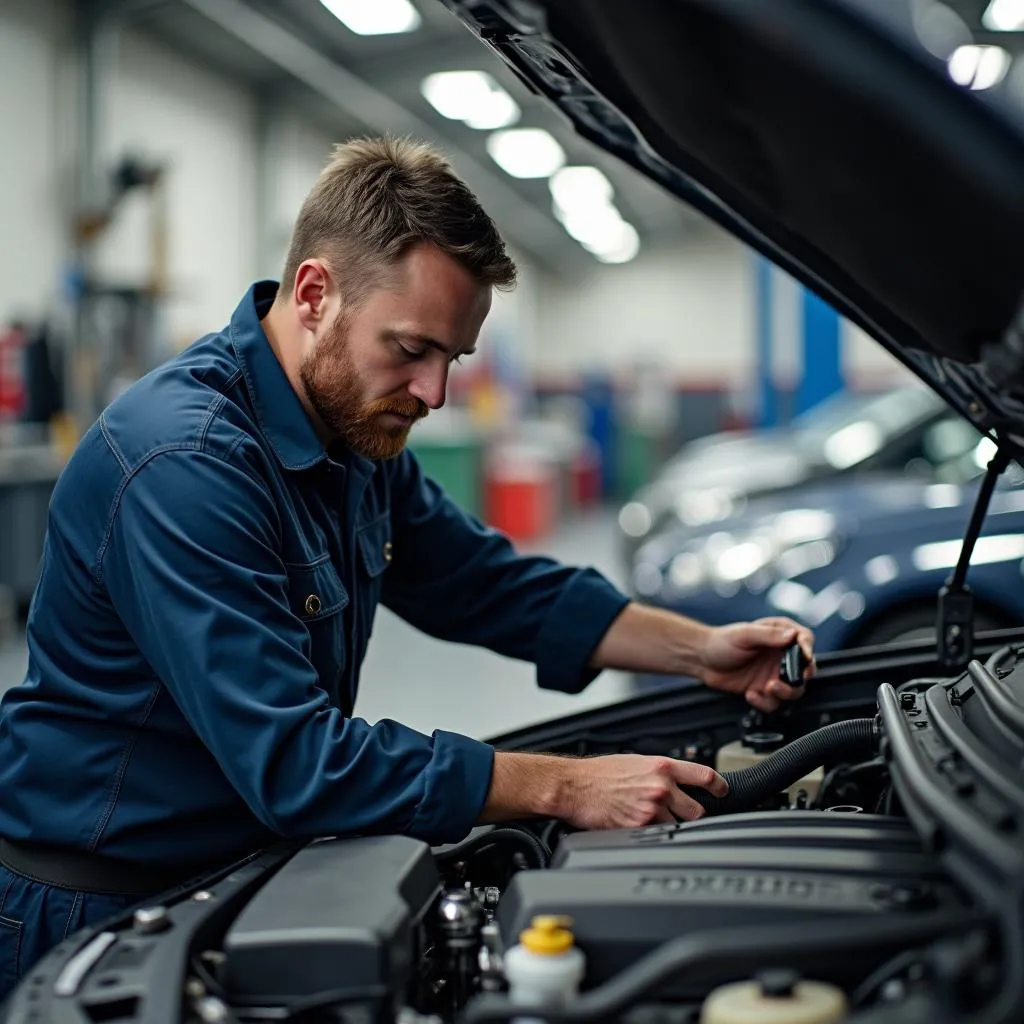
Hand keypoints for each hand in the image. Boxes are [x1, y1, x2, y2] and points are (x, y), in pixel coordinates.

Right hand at [562, 754, 727, 826]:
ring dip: (669, 828)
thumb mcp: (635, 762)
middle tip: (679, 815)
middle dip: (691, 815)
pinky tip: (639, 828)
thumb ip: (660, 772)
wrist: (574, 786)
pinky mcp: (639, 829)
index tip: (723, 792)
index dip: (720, 787)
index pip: (705, 776)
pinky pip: (658, 838)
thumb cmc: (599, 773)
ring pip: (677, 828)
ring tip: (650, 821)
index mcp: (661, 767)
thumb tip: (678, 782)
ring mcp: (652, 810)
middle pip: (697, 810)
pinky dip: (653, 837)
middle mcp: (661, 787)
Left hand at [700, 616, 814, 712]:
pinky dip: (765, 702)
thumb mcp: (744, 634)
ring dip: (784, 693)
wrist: (701, 660)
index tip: (804, 657)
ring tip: (768, 687)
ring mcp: (773, 674)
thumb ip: (769, 635)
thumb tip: (792, 635)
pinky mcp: (764, 690)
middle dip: (799, 678)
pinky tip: (751, 694)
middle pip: (805, 670)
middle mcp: (780, 655)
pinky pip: (774, 702)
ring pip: (793, 690)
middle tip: (784, 680)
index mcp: (779, 635)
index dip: (808, 649)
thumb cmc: (721, 642)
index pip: (805, 639)